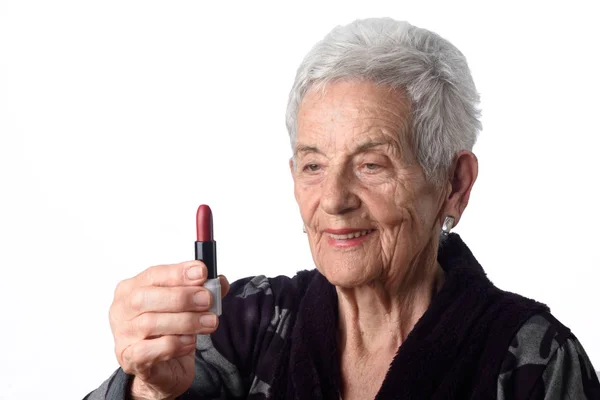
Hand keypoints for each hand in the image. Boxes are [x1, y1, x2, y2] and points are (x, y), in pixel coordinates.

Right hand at [109, 260, 229, 399]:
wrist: (164, 368)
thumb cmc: (171, 330)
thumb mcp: (187, 305)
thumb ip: (202, 291)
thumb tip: (219, 282)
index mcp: (131, 288)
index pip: (153, 274)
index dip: (178, 273)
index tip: (202, 272)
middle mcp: (121, 310)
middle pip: (146, 297)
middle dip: (182, 297)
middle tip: (207, 300)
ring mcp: (122, 335)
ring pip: (150, 323)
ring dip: (186, 322)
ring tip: (208, 323)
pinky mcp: (129, 359)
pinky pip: (149, 350)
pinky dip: (174, 344)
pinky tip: (190, 342)